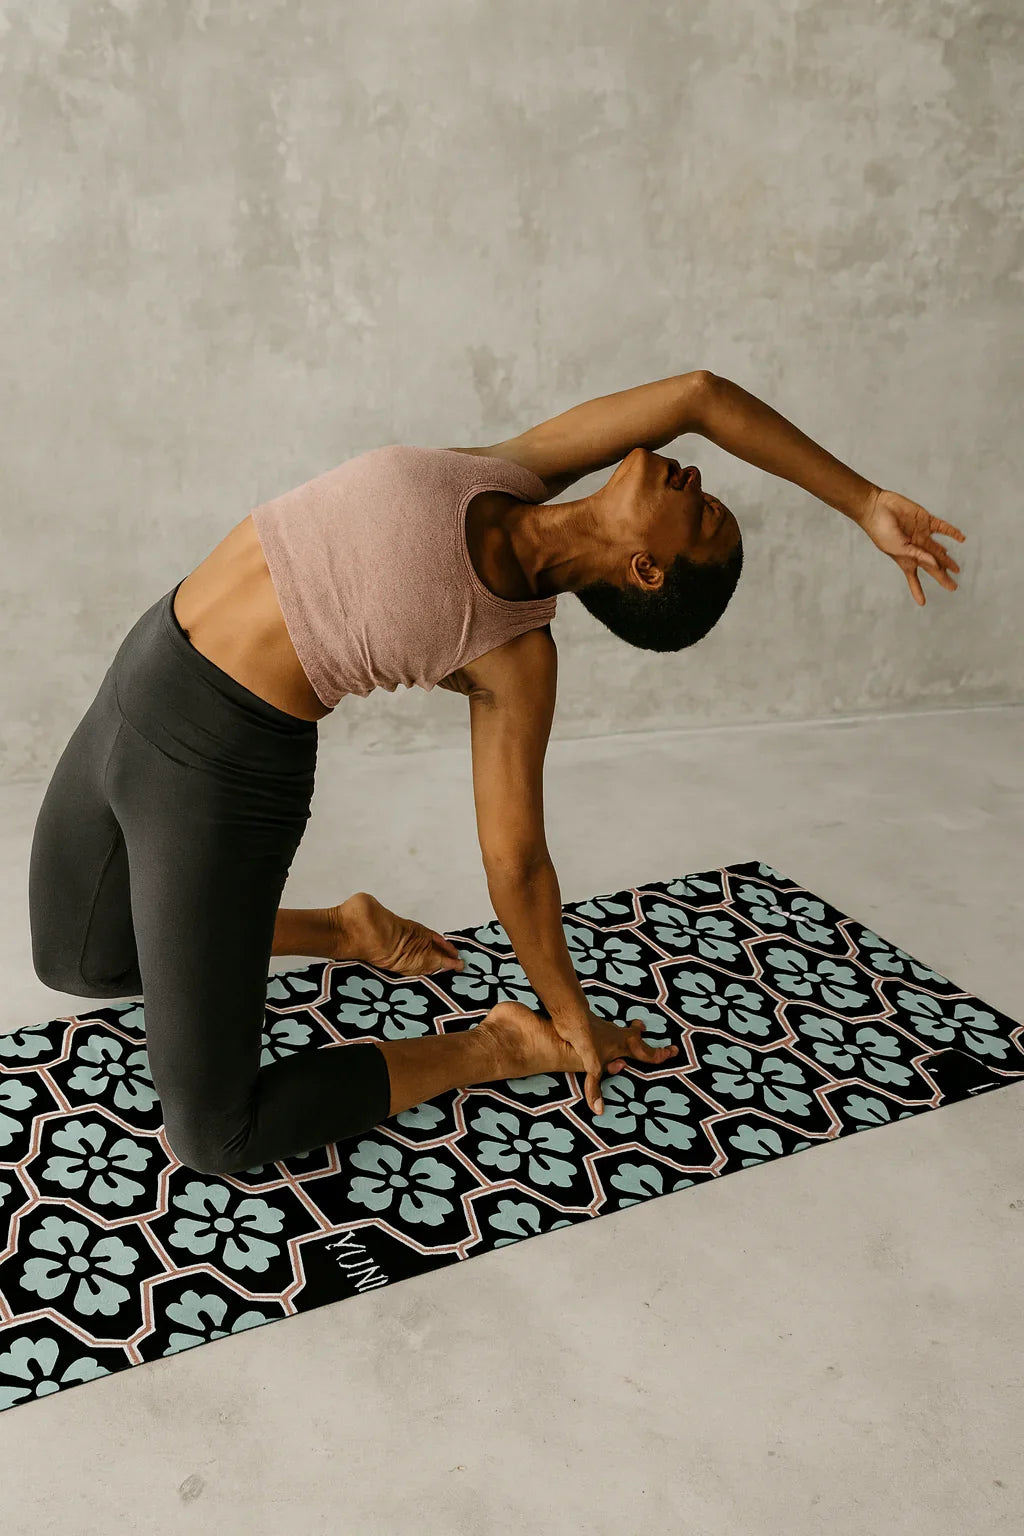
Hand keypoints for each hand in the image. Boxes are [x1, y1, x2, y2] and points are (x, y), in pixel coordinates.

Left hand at [547, 1007, 677, 1115]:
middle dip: (648, 1044)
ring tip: (637, 1035)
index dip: (662, 1054)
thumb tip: (599, 1110)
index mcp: (626, 1044)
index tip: (674, 1051)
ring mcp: (608, 1031)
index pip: (648, 1053)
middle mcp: (620, 1036)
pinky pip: (612, 1033)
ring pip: (625, 1033)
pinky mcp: (597, 1029)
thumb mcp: (592, 1065)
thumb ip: (595, 1087)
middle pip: (639, 1039)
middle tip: (658, 1045)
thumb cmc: (586, 1037)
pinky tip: (609, 1039)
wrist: (572, 1015)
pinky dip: (616, 1036)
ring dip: (633, 1036)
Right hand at [856, 487, 965, 605]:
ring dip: (947, 559)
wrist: (877, 508)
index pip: (913, 578)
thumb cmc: (882, 531)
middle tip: (953, 587)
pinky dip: (952, 533)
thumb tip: (936, 562)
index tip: (922, 603)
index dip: (917, 591)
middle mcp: (915, 548)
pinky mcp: (926, 521)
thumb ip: (918, 555)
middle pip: (932, 566)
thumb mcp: (898, 548)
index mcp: (906, 558)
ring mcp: (921, 535)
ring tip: (957, 569)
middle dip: (941, 577)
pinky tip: (961, 538)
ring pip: (939, 550)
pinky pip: (942, 528)